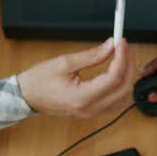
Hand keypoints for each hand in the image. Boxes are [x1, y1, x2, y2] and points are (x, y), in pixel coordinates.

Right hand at [18, 38, 133, 116]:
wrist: (27, 97)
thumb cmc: (39, 82)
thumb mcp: (65, 63)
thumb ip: (92, 55)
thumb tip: (111, 46)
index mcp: (82, 97)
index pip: (114, 78)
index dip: (122, 58)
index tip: (121, 42)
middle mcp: (91, 109)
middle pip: (124, 88)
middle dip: (129, 65)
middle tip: (124, 47)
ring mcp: (93, 113)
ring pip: (124, 97)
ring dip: (128, 76)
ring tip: (122, 56)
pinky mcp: (93, 112)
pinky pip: (116, 101)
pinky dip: (122, 86)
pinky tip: (118, 71)